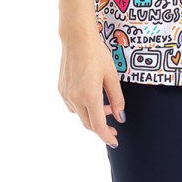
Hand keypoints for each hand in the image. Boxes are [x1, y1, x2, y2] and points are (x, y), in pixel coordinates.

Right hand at [58, 30, 125, 146]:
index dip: (107, 137)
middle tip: (114, 126)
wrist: (77, 39)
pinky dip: (83, 108)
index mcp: (89, 96)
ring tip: (104, 104)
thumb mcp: (112, 76)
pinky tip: (91, 97)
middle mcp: (75, 98)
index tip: (114, 142)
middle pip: (88, 123)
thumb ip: (117, 99)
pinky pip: (72, 106)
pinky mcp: (61, 89)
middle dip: (102, 128)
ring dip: (92, 116)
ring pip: (80, 115)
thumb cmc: (97, 54)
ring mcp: (66, 94)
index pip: (98, 126)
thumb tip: (120, 117)